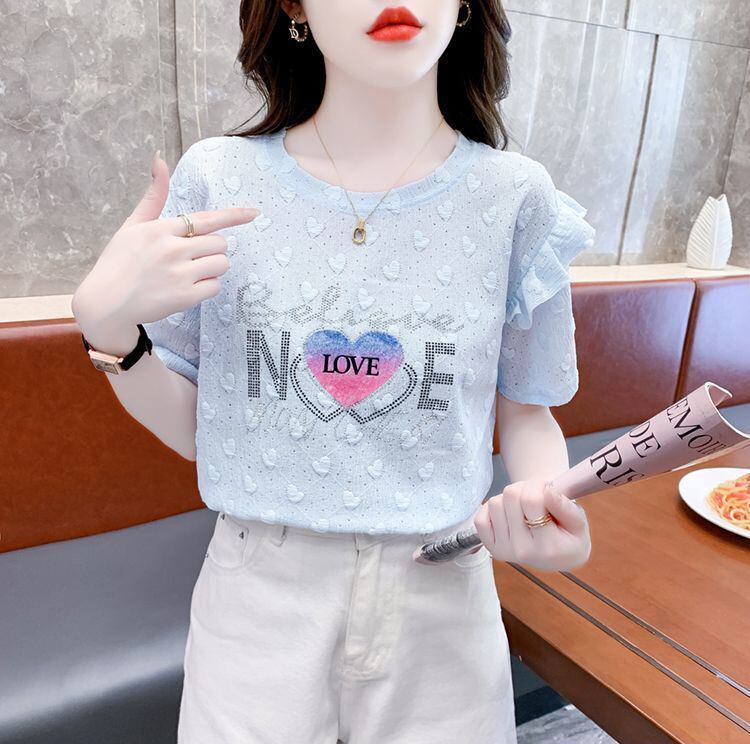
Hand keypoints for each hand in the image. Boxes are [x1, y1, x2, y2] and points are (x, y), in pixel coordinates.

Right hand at [72, 151, 259, 337]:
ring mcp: (179, 274)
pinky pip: (215, 287)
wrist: (105, 302)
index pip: (207, 219)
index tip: (255, 213)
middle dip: (212, 250)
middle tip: (191, 258)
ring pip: (221, 264)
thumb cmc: (119, 261)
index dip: (234, 216)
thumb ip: (153, 197)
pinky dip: (206, 288)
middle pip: (220, 243)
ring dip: (212, 268)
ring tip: (188, 273)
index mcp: (161, 229)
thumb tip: (159, 159)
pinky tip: (186, 288)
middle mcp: (172, 249)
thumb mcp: (133, 225)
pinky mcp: (184, 297)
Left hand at [472, 476, 590, 570]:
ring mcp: (504, 551)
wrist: (559, 556)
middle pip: (511, 496)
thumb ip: (565, 507)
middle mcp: (522, 551)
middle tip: (538, 495)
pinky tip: (510, 514)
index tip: (547, 486)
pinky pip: (479, 517)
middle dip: (526, 487)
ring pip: (495, 502)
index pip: (531, 500)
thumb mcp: (579, 523)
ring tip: (526, 506)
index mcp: (547, 546)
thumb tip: (548, 491)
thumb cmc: (570, 536)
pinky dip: (493, 510)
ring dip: (510, 498)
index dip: (539, 484)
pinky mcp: (491, 548)